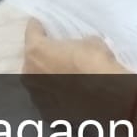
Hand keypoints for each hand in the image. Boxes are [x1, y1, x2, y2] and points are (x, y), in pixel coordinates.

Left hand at [21, 21, 136, 128]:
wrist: (107, 98)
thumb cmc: (95, 63)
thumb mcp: (90, 42)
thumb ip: (76, 44)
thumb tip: (79, 48)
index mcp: (36, 51)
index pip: (32, 31)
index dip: (39, 26)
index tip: (42, 24)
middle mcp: (29, 73)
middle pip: (32, 58)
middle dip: (43, 55)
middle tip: (58, 53)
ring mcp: (36, 95)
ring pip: (38, 81)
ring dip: (48, 77)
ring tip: (65, 76)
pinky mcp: (46, 112)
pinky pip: (49, 98)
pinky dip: (56, 95)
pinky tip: (70, 93)